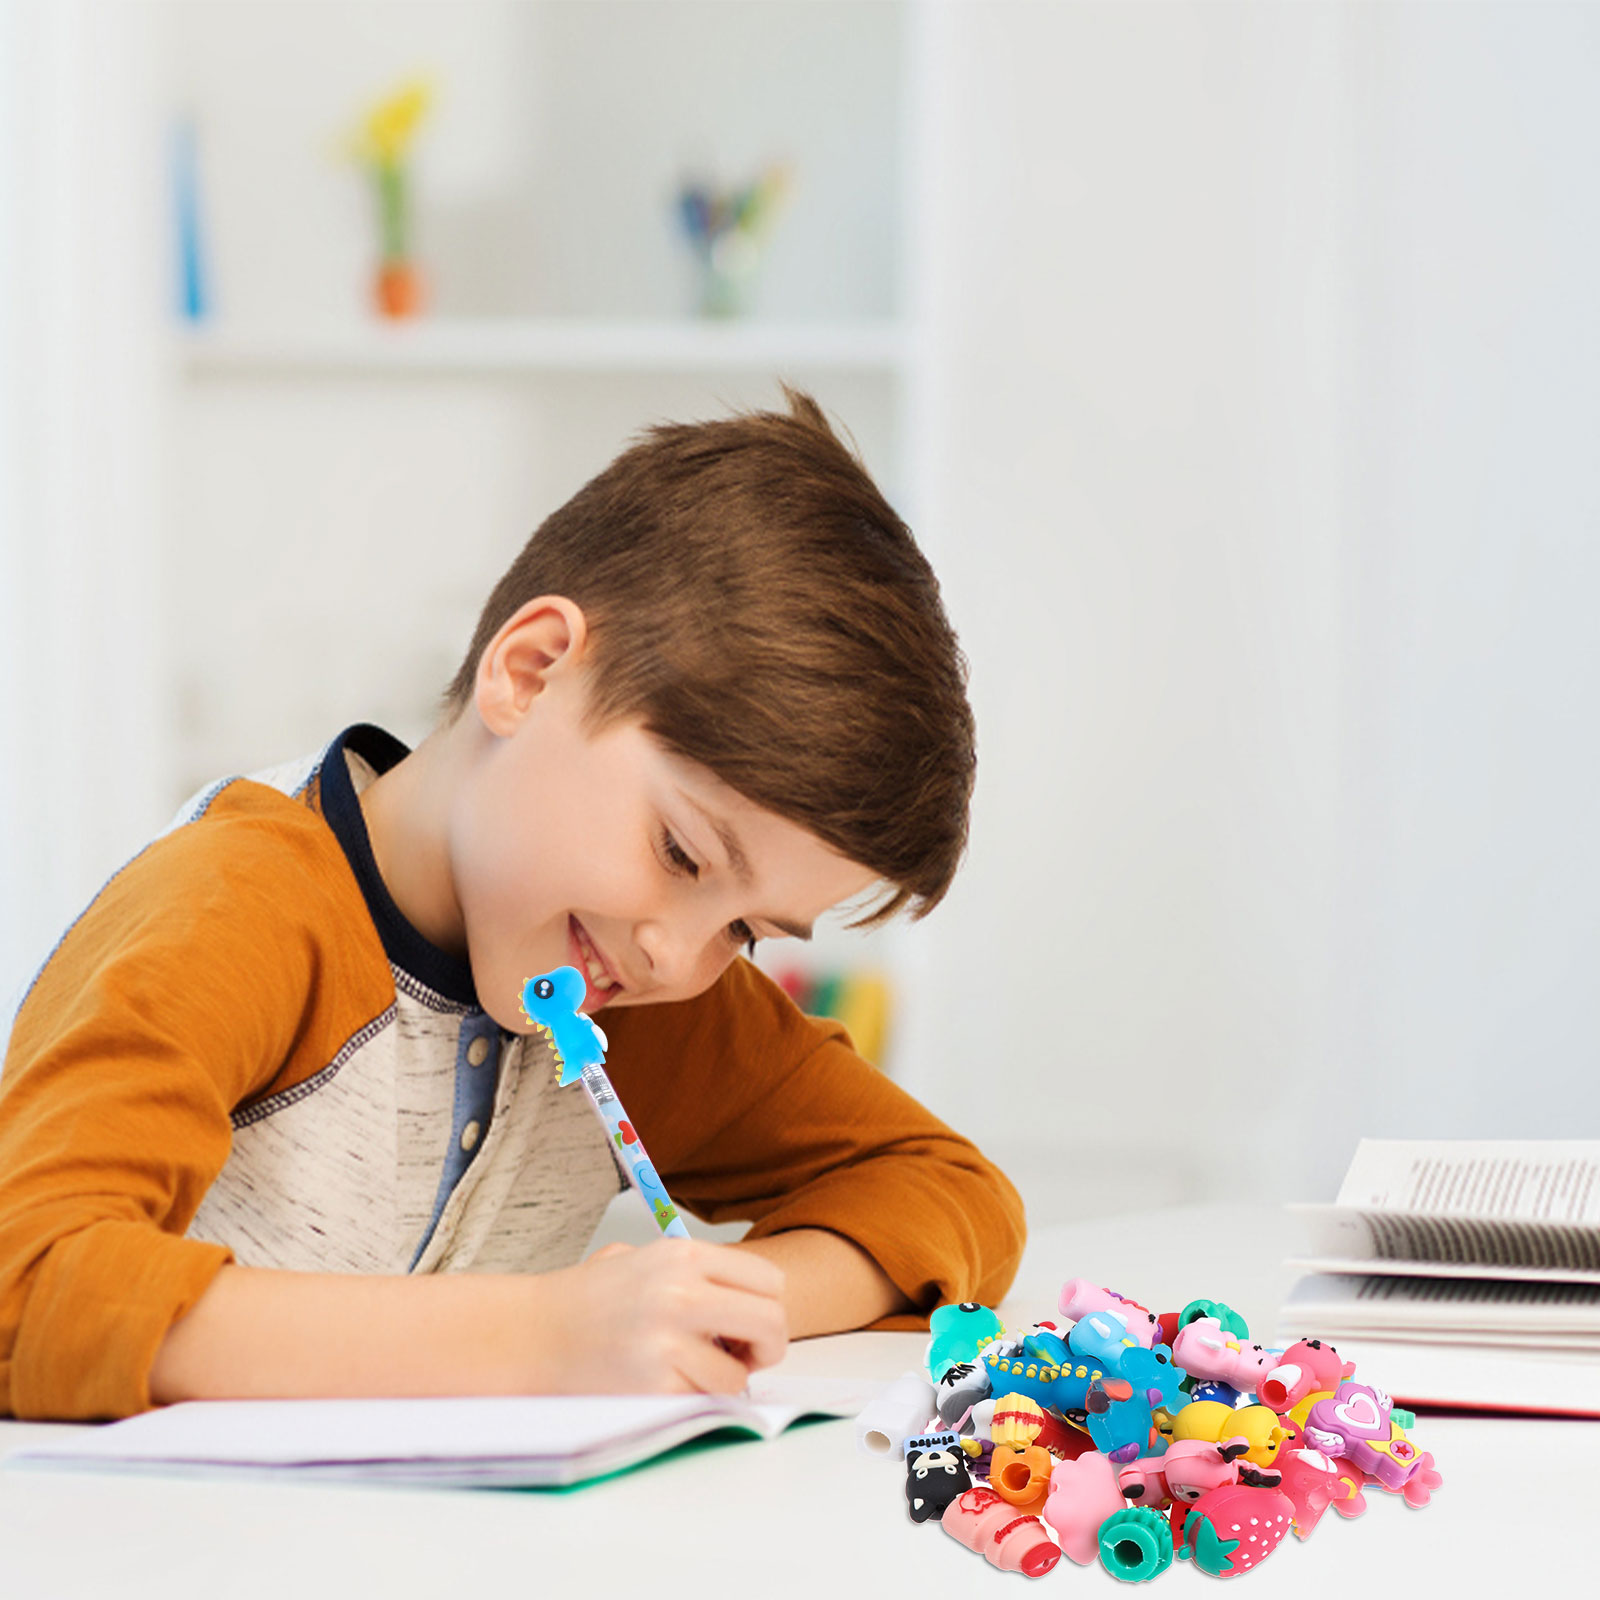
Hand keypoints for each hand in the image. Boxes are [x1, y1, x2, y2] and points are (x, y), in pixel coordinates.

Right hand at [528, 1238, 788, 1394]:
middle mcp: (681, 1293)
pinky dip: (691, 1399)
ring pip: (740, 1375)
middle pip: (771, 1323)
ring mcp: (667, 1342)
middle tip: (746, 1355)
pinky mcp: (653, 1386)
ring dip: (723, 1380)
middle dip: (768, 1346)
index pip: (768, 1280)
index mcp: (683, 1256)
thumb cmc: (587, 1299)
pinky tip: (662, 1382)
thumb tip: (751, 1299)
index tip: (750, 1321)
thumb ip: (696, 1271)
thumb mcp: (643, 1258)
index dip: (768, 1305)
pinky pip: (702, 1401)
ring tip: (690, 1369)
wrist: (530, 1334)